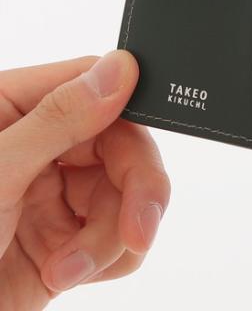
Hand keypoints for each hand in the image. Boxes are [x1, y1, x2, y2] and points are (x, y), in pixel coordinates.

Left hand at [0, 51, 169, 309]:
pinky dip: (109, 258)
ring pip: (129, 194)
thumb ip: (58, 119)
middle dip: (136, 192)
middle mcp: (42, 144)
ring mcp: (56, 192)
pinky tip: (69, 275)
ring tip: (67, 270)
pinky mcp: (68, 238)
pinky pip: (121, 235)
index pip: (97, 88)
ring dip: (112, 238)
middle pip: (125, 145)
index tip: (143, 154)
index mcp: (15, 109)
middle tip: (137, 230)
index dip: (131, 117)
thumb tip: (120, 69)